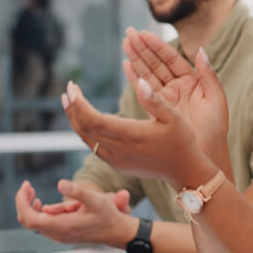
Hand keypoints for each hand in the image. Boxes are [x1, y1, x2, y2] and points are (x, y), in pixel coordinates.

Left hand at [15, 180, 137, 247]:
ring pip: (35, 224)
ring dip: (32, 207)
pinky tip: (48, 205)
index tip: (26, 188)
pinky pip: (44, 225)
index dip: (23, 202)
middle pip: (28, 221)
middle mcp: (59, 234)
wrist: (117, 232)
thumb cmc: (108, 217)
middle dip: (24, 203)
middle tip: (27, 188)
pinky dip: (41, 213)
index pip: (30, 218)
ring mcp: (60, 235)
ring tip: (34, 193)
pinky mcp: (63, 234)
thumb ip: (78, 191)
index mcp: (63, 226)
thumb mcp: (96, 200)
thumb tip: (61, 184)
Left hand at [62, 75, 217, 190]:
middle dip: (73, 108)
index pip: (94, 119)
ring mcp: (116, 160)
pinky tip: (85, 119)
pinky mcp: (117, 164)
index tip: (71, 87)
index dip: (79, 103)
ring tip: (70, 101)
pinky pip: (94, 146)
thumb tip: (139, 81)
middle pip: (85, 129)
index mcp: (132, 136)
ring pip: (86, 139)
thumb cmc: (182, 141)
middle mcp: (120, 150)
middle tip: (67, 90)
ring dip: (75, 120)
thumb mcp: (174, 117)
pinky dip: (85, 131)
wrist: (184, 171)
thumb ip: (155, 99)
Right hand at [123, 29, 229, 163]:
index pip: (171, 59)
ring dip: (136, 58)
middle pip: (157, 63)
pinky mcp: (157, 110)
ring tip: (124, 42)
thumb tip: (201, 50)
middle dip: (143, 48)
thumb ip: (208, 74)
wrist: (206, 156)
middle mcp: (177, 88)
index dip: (158, 46)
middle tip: (128, 32)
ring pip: (148, 74)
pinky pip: (144, 90)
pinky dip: (134, 78)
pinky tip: (126, 64)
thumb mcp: (216, 100)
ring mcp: (166, 99)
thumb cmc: (215, 130)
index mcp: (192, 82)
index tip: (144, 34)